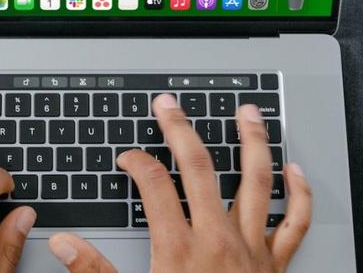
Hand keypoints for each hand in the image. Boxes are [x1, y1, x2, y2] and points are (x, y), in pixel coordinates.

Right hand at [47, 94, 311, 272]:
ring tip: (247, 113)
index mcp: (179, 251)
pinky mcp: (275, 264)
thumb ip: (96, 272)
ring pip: (255, 181)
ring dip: (252, 142)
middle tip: (170, 106)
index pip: (153, 186)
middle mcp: (218, 241)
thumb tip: (64, 245)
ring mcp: (251, 248)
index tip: (128, 157)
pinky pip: (293, 222)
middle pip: (199, 169)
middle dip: (181, 131)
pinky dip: (298, 193)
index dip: (136, 163)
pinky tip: (295, 170)